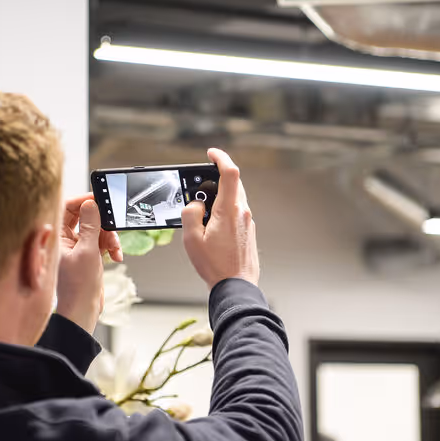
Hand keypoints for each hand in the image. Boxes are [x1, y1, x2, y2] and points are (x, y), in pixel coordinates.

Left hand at [57, 194, 122, 333]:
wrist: (83, 311)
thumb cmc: (78, 287)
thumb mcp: (88, 251)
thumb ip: (91, 225)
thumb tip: (91, 204)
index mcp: (58, 237)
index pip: (67, 208)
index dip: (82, 201)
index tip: (98, 199)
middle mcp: (66, 240)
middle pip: (85, 217)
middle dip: (101, 221)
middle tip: (112, 221)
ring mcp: (78, 247)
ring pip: (97, 229)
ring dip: (109, 236)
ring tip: (115, 248)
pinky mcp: (88, 255)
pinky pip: (102, 241)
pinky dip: (111, 246)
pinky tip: (116, 255)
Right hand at [182, 148, 259, 289]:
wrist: (236, 286)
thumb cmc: (215, 265)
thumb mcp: (191, 239)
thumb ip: (190, 214)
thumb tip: (194, 204)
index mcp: (229, 210)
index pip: (230, 172)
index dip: (221, 157)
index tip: (211, 153)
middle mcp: (243, 212)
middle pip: (233, 183)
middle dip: (216, 179)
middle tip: (199, 188)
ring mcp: (248, 222)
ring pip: (235, 198)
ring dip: (219, 197)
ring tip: (203, 213)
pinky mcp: (249, 231)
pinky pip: (237, 212)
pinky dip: (224, 210)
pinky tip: (212, 226)